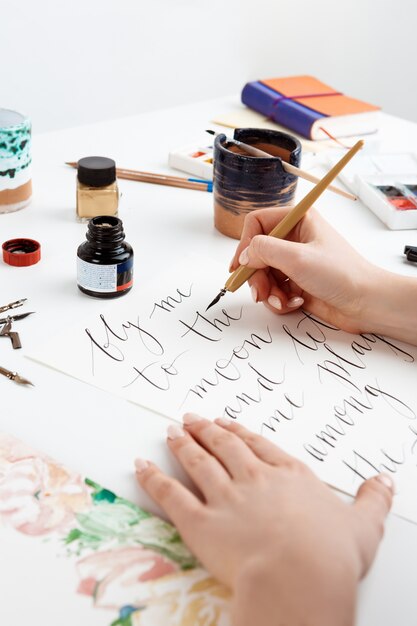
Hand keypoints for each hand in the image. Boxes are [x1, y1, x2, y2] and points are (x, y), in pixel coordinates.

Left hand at [135, 413, 392, 625]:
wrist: (300, 574)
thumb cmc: (332, 553)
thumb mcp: (364, 524)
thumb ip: (373, 500)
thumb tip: (385, 482)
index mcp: (288, 476)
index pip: (259, 446)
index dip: (241, 433)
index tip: (228, 423)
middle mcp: (253, 480)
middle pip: (224, 447)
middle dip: (207, 431)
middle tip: (192, 417)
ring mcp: (225, 497)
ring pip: (197, 462)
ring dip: (182, 445)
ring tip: (170, 431)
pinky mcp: (201, 522)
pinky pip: (171, 495)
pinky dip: (154, 479)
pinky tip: (140, 466)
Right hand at [230, 207, 376, 333]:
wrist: (366, 303)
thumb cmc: (342, 274)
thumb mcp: (297, 258)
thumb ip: (264, 250)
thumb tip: (245, 255)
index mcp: (298, 220)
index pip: (257, 222)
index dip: (245, 243)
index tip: (240, 266)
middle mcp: (295, 238)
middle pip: (256, 253)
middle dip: (256, 276)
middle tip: (260, 292)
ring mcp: (296, 262)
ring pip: (263, 275)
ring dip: (268, 292)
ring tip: (282, 302)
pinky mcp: (297, 283)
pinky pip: (274, 290)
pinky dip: (279, 300)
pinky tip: (294, 304)